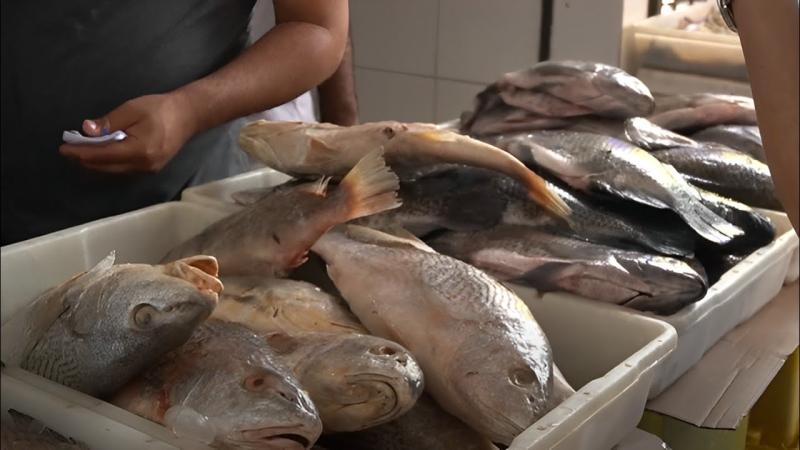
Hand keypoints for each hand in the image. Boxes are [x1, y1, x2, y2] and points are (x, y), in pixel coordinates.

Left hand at [59, 92, 198, 172]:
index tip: (63, 149)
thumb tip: (87, 130)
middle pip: (106, 168)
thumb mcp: (132, 109)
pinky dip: (108, 164)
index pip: (102, 156)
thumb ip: (109, 122)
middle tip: (69, 151)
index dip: (81, 153)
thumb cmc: (161, 109)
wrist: (189, 115)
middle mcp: (143, 165)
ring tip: (80, 153)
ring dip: (95, 164)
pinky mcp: (150, 169)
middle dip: (85, 160)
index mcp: (139, 150)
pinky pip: (123, 170)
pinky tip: (100, 156)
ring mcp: (148, 170)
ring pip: (114, 171)